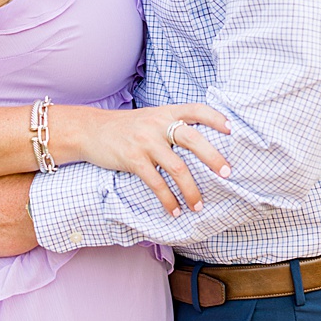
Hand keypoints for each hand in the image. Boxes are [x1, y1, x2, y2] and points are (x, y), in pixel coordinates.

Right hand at [52, 102, 230, 216]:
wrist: (89, 130)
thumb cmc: (124, 127)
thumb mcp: (149, 118)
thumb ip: (170, 124)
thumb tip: (200, 144)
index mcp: (165, 112)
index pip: (196, 110)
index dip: (216, 118)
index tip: (232, 130)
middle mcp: (157, 124)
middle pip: (192, 139)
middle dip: (213, 157)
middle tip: (226, 174)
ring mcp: (144, 142)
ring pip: (177, 167)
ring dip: (191, 190)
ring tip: (199, 205)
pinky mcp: (132, 159)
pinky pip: (156, 183)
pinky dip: (168, 200)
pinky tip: (174, 211)